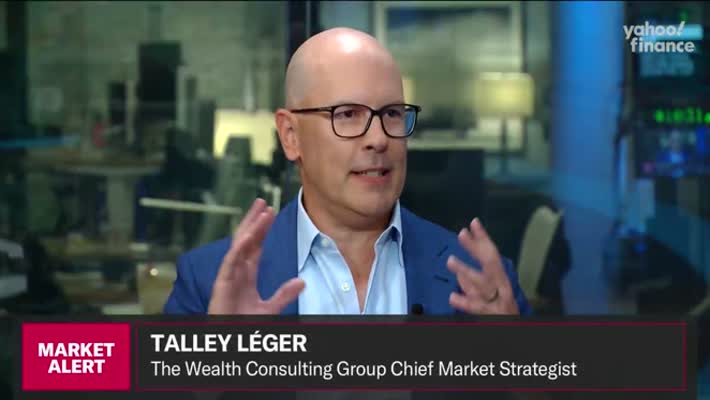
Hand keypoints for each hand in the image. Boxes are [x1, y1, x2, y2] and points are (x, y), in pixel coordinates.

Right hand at [208, 198, 304, 313]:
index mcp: (247, 275)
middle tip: (262, 201)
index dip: (262, 229)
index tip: (270, 213)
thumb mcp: (270, 308)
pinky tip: (247, 235)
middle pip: (246, 239)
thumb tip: (302, 281)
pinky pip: (230, 262)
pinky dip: (238, 248)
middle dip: (254, 221)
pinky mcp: (221, 284)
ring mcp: (228, 276)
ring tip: (260, 211)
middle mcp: (237, 271)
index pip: (255, 246)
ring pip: (239, 245)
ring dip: (250, 228)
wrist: (231, 336)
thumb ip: (284, 294)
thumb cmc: (244, 324)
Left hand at [446, 218, 518, 314]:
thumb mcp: (490, 297)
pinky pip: (478, 308)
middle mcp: (502, 289)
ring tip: (450, 260)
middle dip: (476, 249)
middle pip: (491, 265)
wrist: (515, 330)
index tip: (473, 222)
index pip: (492, 256)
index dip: (484, 239)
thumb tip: (460, 275)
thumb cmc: (501, 313)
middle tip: (461, 233)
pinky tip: (452, 297)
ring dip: (467, 271)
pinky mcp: (492, 316)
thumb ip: (474, 286)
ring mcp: (498, 302)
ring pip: (483, 285)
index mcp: (501, 282)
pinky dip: (465, 303)